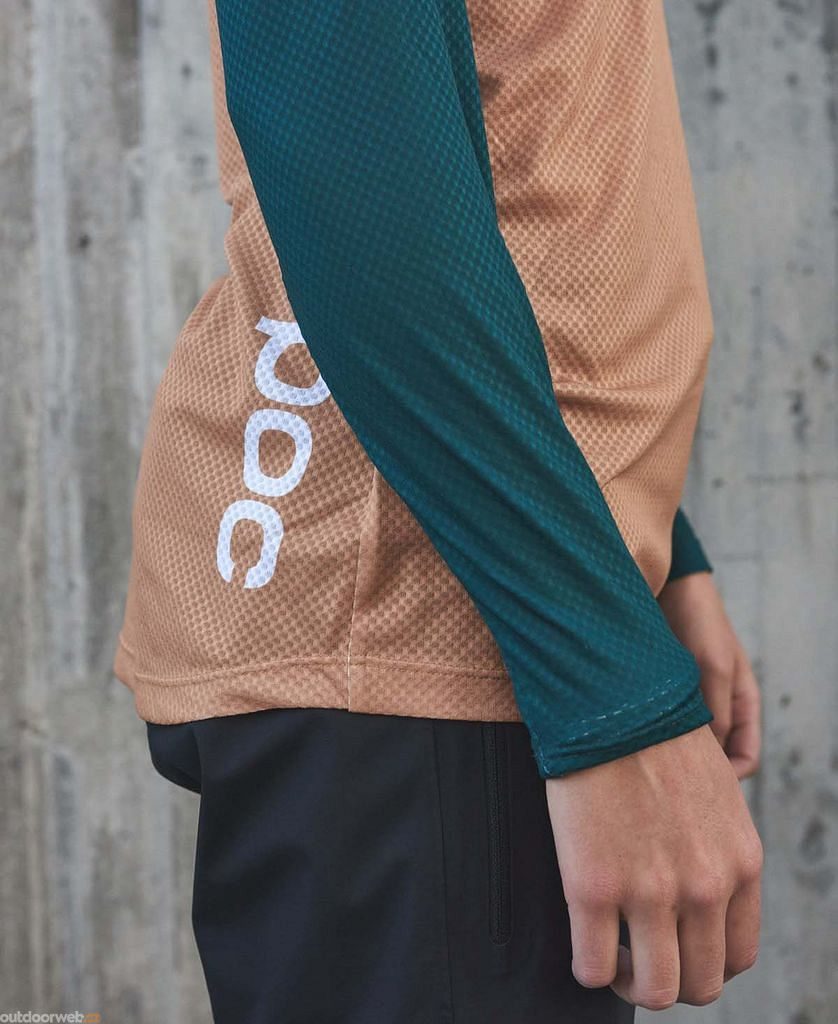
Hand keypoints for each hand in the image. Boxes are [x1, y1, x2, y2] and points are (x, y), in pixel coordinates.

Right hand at [546, 725, 762, 1009]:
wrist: (608, 700)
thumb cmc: (653, 736)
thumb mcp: (716, 792)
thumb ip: (717, 846)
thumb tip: (697, 880)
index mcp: (740, 864)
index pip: (737, 955)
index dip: (702, 961)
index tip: (675, 946)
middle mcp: (705, 887)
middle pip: (700, 983)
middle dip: (669, 979)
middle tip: (640, 958)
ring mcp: (650, 893)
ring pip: (654, 991)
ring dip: (631, 984)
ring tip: (611, 958)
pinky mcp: (593, 887)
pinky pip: (592, 968)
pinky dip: (588, 968)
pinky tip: (582, 943)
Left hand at [658, 572, 760, 778]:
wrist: (668, 584)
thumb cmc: (698, 620)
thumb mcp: (713, 667)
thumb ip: (715, 712)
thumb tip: (708, 758)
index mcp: (742, 704)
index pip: (745, 759)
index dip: (727, 777)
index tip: (697, 782)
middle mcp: (718, 707)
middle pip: (713, 757)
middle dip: (693, 769)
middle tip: (662, 777)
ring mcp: (690, 700)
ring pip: (684, 742)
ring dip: (667, 749)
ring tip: (643, 754)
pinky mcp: (663, 692)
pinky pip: (662, 723)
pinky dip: (651, 731)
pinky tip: (631, 732)